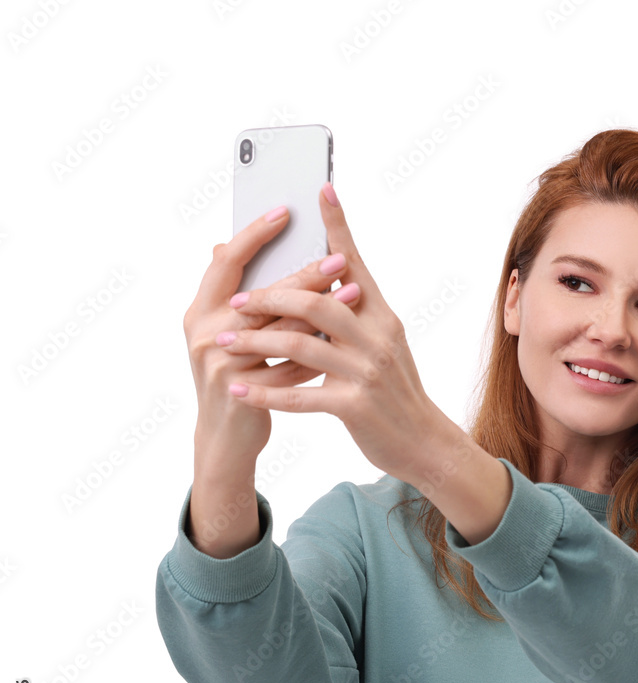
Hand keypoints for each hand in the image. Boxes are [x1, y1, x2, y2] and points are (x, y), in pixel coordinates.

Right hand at [183, 205, 338, 464]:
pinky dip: (321, 354)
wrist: (226, 436)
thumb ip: (234, 293)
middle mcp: (205, 332)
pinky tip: (348, 340)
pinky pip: (291, 370)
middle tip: (339, 257)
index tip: (286, 211)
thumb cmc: (235, 375)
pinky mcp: (241, 391)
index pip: (227, 261)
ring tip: (355, 294)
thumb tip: (228, 242)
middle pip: (263, 295)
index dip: (254, 234)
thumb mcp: (227, 331)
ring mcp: (220, 364)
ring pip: (281, 332)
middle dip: (305, 275)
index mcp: (201, 309)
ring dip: (323, 312)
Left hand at [216, 184, 445, 484]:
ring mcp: (366, 373)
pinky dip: (266, 393)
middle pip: (315, 301)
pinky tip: (240, 391)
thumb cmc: (396, 392)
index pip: (355, 264)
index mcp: (383, 317)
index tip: (321, 189)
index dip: (338, 227)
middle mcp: (377, 338)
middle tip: (237, 301)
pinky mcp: (355, 407)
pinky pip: (300, 395)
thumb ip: (355, 315)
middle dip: (269, 297)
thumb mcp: (384, 345)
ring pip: (300, 345)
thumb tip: (325, 282)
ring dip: (255, 343)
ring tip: (223, 343)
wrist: (424, 442)